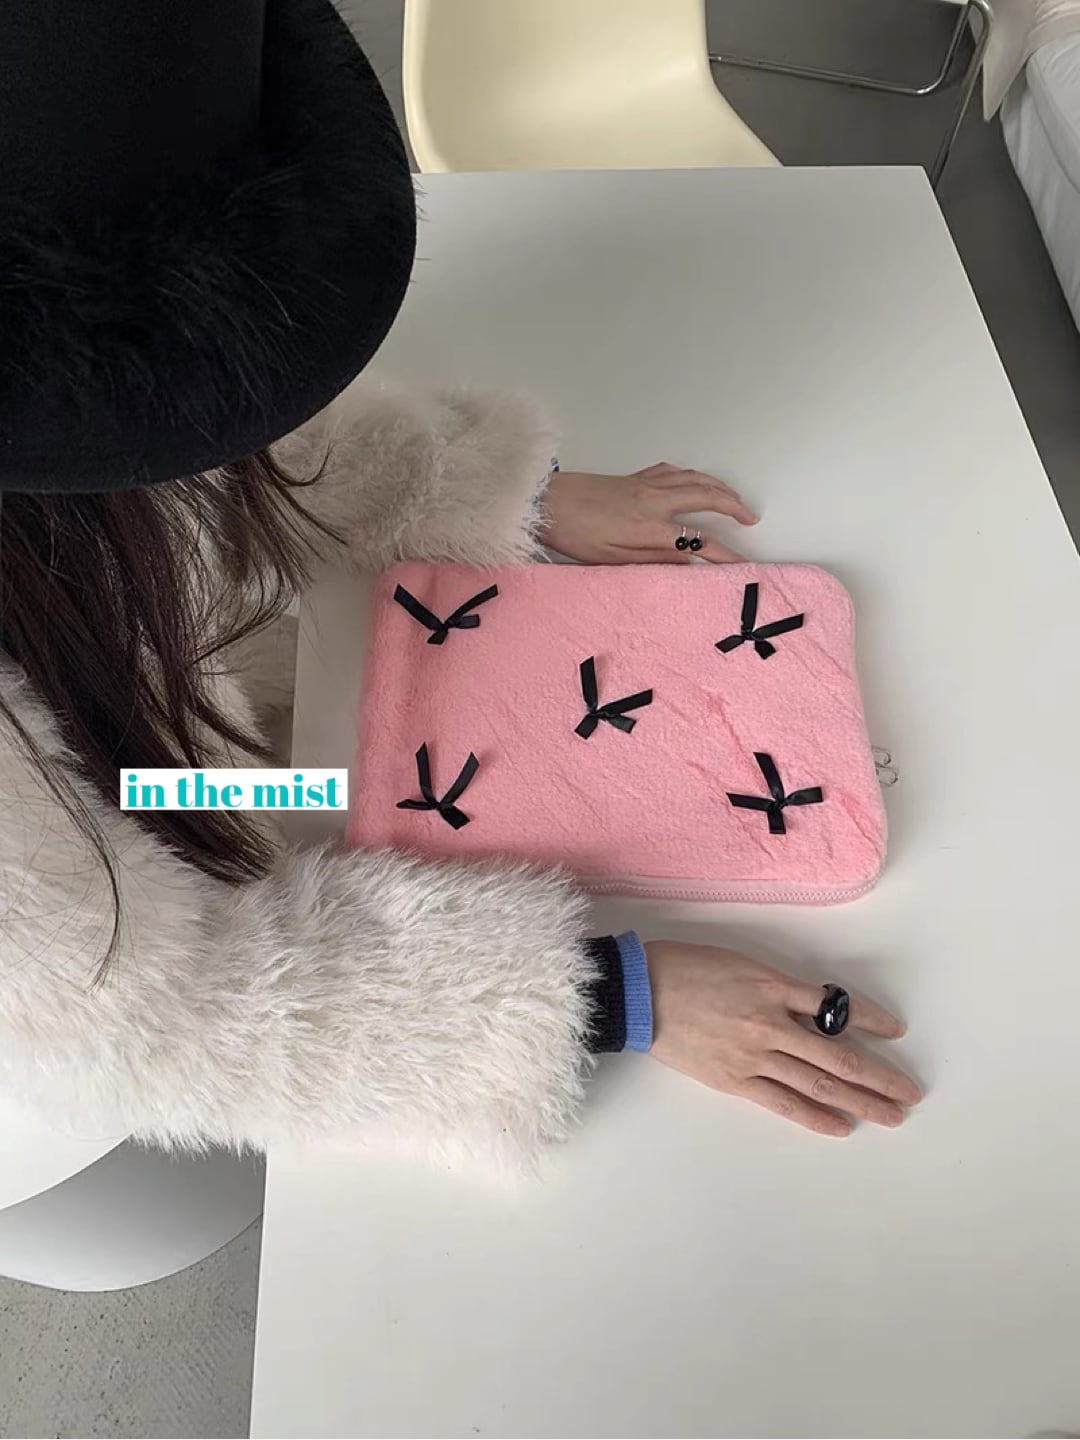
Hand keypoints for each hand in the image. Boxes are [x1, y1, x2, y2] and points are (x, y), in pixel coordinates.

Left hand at [540, 462, 756, 564]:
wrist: (548, 502)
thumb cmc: (575, 534)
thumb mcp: (612, 559)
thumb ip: (652, 560)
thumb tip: (686, 564)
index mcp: (650, 526)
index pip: (698, 542)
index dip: (723, 554)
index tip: (741, 564)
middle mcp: (654, 501)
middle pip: (706, 498)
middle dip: (733, 507)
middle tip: (750, 518)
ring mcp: (645, 484)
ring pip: (693, 479)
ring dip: (718, 487)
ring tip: (733, 498)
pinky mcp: (634, 477)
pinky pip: (672, 471)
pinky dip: (690, 475)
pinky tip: (693, 480)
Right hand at [646, 942, 920, 1135]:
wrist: (638, 994)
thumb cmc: (685, 968)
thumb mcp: (739, 963)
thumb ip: (777, 988)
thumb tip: (813, 1011)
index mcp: (772, 986)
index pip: (836, 1007)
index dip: (870, 1019)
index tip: (896, 1030)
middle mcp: (770, 1023)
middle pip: (839, 1055)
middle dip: (879, 1076)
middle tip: (909, 1092)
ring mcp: (754, 1056)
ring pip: (819, 1083)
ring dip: (860, 1101)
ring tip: (890, 1114)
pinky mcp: (735, 1080)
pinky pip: (783, 1102)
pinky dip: (815, 1116)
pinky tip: (841, 1125)